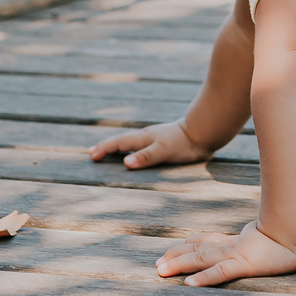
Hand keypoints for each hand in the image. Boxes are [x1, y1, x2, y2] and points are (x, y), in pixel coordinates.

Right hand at [89, 118, 209, 169]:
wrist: (204, 132)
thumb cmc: (184, 143)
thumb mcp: (164, 151)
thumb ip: (146, 157)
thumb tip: (125, 163)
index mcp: (143, 138)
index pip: (119, 143)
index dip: (105, 149)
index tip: (92, 156)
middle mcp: (146, 136)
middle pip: (121, 140)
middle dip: (106, 146)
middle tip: (92, 153)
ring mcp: (154, 138)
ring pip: (130, 141)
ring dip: (117, 147)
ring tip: (108, 152)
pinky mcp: (163, 141)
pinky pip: (141, 144)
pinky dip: (131, 148)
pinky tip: (135, 151)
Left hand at [155, 220, 295, 286]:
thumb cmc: (289, 228)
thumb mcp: (272, 233)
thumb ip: (261, 234)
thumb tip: (261, 236)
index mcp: (237, 240)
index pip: (209, 240)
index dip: (191, 243)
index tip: (177, 247)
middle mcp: (231, 245)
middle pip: (198, 249)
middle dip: (176, 256)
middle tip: (157, 264)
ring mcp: (235, 254)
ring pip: (201, 259)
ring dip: (179, 265)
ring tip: (161, 271)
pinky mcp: (243, 264)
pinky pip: (219, 272)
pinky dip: (203, 278)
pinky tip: (189, 285)